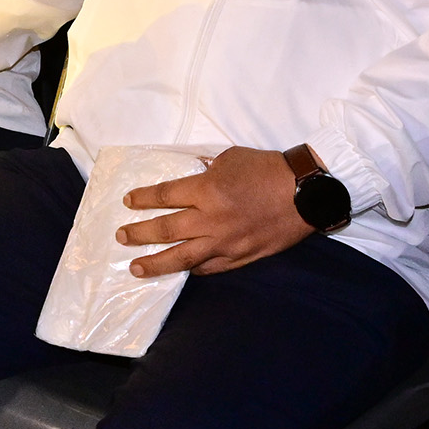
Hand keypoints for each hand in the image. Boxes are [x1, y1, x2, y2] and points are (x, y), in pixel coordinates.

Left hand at [117, 145, 315, 277]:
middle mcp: (211, 220)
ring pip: (184, 257)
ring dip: (157, 263)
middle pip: (166, 230)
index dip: (144, 199)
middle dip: (140, 234)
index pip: (165, 196)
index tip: (128, 202)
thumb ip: (206, 170)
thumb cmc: (267, 170)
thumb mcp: (230, 158)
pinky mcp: (242, 257)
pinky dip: (194, 269)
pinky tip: (183, 270)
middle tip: (121, 237)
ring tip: (136, 268)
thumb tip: (191, 175)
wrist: (306, 193)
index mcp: (207, 191)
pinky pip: (212, 268)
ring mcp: (226, 243)